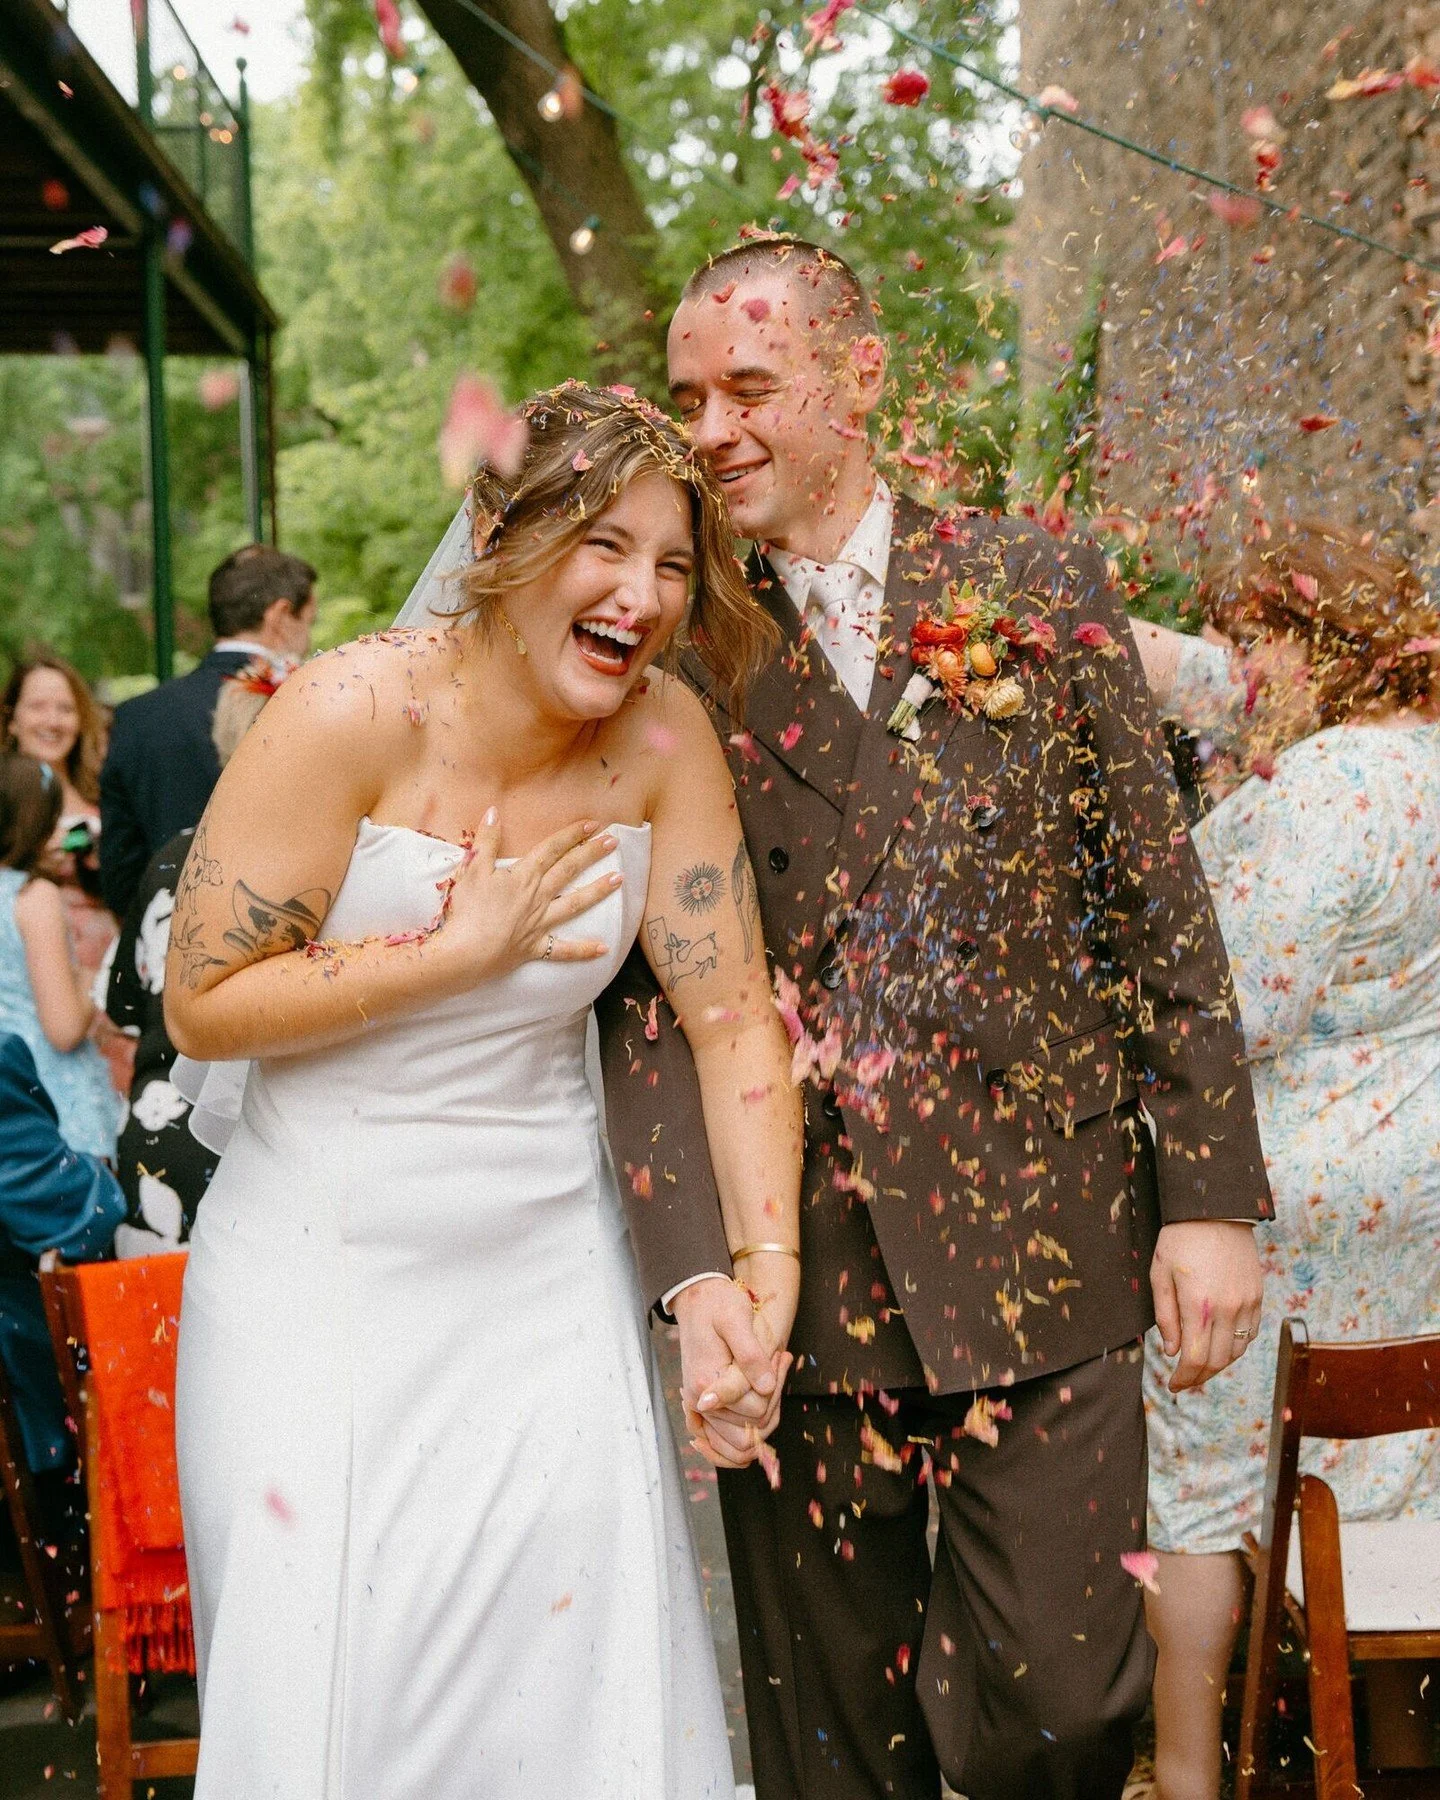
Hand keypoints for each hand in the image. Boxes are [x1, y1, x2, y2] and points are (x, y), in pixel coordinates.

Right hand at [436, 812, 619, 985]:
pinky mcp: (535, 947)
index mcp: (523, 876)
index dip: (572, 835)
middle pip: (568, 870)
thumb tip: (494, 811)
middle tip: (614, 841)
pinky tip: (603, 948)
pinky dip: (583, 950)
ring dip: (598, 891)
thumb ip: (486, 840)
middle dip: (591, 854)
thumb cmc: (466, 910)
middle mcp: (537, 897)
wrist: (464, 953)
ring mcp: (539, 923)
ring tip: (619, 880)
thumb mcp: (472, 869)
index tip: (592, 824)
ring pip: (574, 904)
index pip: (551, 849)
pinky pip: (563, 950)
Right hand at [674, 1276, 792, 1469]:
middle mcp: (700, 1400)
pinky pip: (729, 1437)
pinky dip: (750, 1425)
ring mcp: (701, 1405)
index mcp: (706, 1382)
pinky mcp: (706, 1404)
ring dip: (766, 1412)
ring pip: (744, 1437)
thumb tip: (765, 1386)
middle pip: (751, 1427)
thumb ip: (750, 1356)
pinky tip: (763, 1392)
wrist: (696, 1299)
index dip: (775, 1386)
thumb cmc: (718, 1304)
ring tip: (772, 1374)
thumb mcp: (737, 1319)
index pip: (756, 1409)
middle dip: (772, 1401)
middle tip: (778, 1362)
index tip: (779, 1356)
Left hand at [1151, 1220, 1262, 1391]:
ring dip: (1218, 1365)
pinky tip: (1221, 1345)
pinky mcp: (1257, 1296)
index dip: (1184, 1379)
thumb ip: (1165, 1316)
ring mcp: (1246, 1303)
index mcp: (1198, 1305)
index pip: (1195, 1359)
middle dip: (1199, 1377)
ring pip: (1236, 1351)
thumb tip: (1171, 1351)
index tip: (1173, 1385)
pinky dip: (1235, 1347)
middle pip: (1217, 1361)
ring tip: (1200, 1366)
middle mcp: (1227, 1309)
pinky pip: (1250, 1333)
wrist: (1216, 1210)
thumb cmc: (1180, 1239)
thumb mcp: (1160, 1273)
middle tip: (1184, 1381)